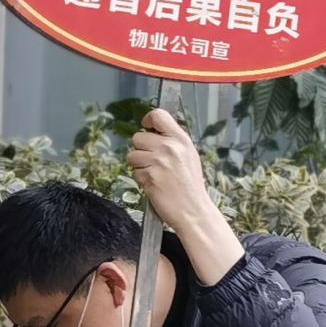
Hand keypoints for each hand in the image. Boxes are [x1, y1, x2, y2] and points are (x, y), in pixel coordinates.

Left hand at [127, 109, 243, 283]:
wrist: (193, 211)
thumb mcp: (188, 156)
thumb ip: (172, 143)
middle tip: (152, 162)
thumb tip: (153, 134)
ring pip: (132, 155)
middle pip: (138, 137)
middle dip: (141, 150)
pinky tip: (154, 185)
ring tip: (154, 175)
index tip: (146, 128)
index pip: (158, 115)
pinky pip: (134, 172)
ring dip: (139, 166)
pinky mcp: (149, 176)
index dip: (147, 120)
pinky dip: (141, 179)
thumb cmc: (190, 186)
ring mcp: (158, 161)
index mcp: (181, 139)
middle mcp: (169, 147)